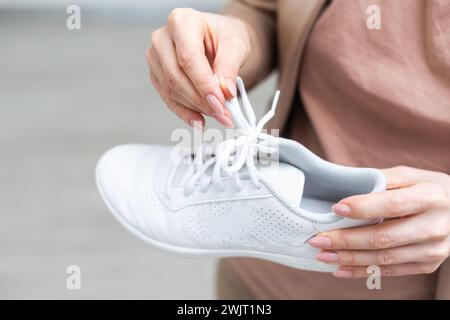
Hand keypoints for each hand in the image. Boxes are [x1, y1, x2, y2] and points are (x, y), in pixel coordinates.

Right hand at [147, 8, 251, 127]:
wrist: (218, 40)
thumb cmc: (224, 37)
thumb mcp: (235, 46)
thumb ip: (229, 68)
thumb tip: (224, 93)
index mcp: (181, 21)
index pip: (188, 58)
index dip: (204, 84)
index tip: (220, 103)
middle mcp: (162, 38)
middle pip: (176, 77)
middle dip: (201, 101)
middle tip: (223, 114)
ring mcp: (156, 58)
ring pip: (171, 91)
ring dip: (195, 108)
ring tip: (219, 116)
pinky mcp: (157, 76)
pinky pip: (168, 99)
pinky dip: (186, 112)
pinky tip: (200, 120)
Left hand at [308, 166, 449, 277]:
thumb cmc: (427, 189)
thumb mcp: (409, 176)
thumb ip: (379, 179)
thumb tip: (342, 184)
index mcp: (431, 197)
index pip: (392, 205)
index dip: (362, 208)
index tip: (335, 208)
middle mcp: (436, 226)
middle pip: (384, 237)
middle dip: (346, 240)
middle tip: (318, 239)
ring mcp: (434, 249)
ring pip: (385, 258)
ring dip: (349, 258)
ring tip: (322, 255)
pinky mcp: (428, 264)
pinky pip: (391, 271)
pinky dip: (362, 271)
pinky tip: (340, 268)